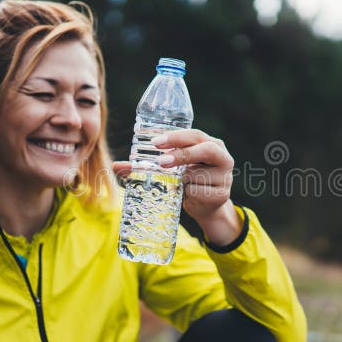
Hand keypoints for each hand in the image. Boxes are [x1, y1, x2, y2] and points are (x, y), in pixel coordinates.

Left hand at [112, 129, 242, 244]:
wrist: (206, 207)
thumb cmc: (186, 181)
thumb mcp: (171, 170)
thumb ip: (145, 167)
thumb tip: (116, 166)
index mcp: (210, 143)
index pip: (194, 134)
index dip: (176, 137)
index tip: (156, 143)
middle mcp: (222, 156)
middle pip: (204, 149)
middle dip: (182, 154)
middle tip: (161, 162)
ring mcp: (225, 176)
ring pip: (198, 174)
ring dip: (183, 179)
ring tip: (181, 184)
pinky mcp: (223, 194)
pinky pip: (198, 192)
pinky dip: (188, 194)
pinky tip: (189, 196)